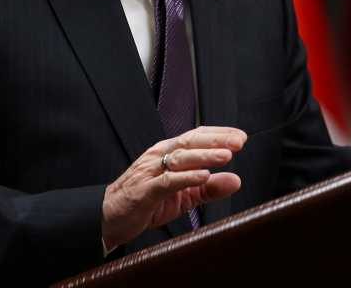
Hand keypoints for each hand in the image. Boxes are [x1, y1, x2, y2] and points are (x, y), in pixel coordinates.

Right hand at [101, 126, 245, 250]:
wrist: (110, 216)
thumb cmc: (146, 201)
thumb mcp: (184, 195)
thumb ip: (209, 188)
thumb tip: (235, 180)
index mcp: (167, 153)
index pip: (195, 137)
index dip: (218, 134)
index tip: (240, 136)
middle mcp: (159, 156)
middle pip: (189, 142)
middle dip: (216, 140)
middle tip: (238, 141)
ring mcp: (150, 172)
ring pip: (180, 158)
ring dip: (204, 156)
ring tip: (225, 156)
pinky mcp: (145, 191)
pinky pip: (167, 181)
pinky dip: (186, 177)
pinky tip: (203, 176)